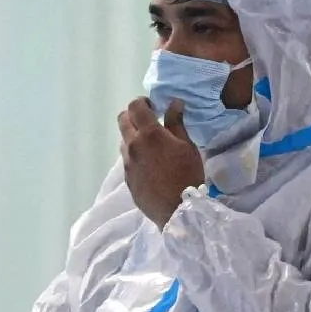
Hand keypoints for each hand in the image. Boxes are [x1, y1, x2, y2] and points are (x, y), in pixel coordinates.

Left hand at [119, 98, 205, 228]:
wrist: (176, 210)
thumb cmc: (187, 175)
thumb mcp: (187, 146)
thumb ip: (176, 123)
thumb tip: (174, 104)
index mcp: (148, 134)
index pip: (135, 107)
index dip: (142, 101)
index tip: (153, 106)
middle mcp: (132, 146)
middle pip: (122, 120)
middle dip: (133, 115)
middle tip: (149, 120)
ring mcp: (127, 163)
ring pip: (123, 140)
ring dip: (133, 135)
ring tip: (151, 144)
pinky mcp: (126, 177)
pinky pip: (126, 158)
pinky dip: (134, 153)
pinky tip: (149, 162)